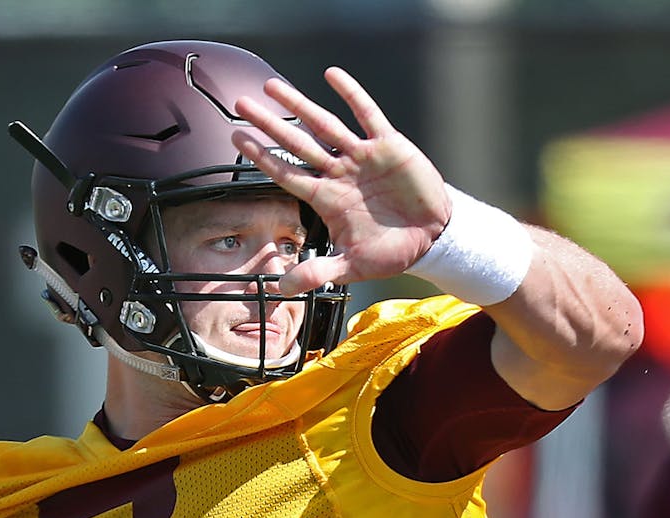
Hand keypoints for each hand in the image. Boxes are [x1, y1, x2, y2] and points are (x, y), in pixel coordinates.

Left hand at [232, 68, 449, 296]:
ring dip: (299, 105)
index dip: (261, 156)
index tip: (236, 139)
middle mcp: (338, 172)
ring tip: (272, 86)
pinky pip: (367, 115)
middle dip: (268, 124)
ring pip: (324, 125)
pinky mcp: (389, 146)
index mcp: (326, 198)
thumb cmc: (390, 250)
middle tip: (241, 104)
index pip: (285, 173)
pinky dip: (351, 95)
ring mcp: (361, 157)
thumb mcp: (351, 267)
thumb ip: (317, 273)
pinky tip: (332, 76)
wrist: (433, 237)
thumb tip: (282, 290)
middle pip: (295, 143)